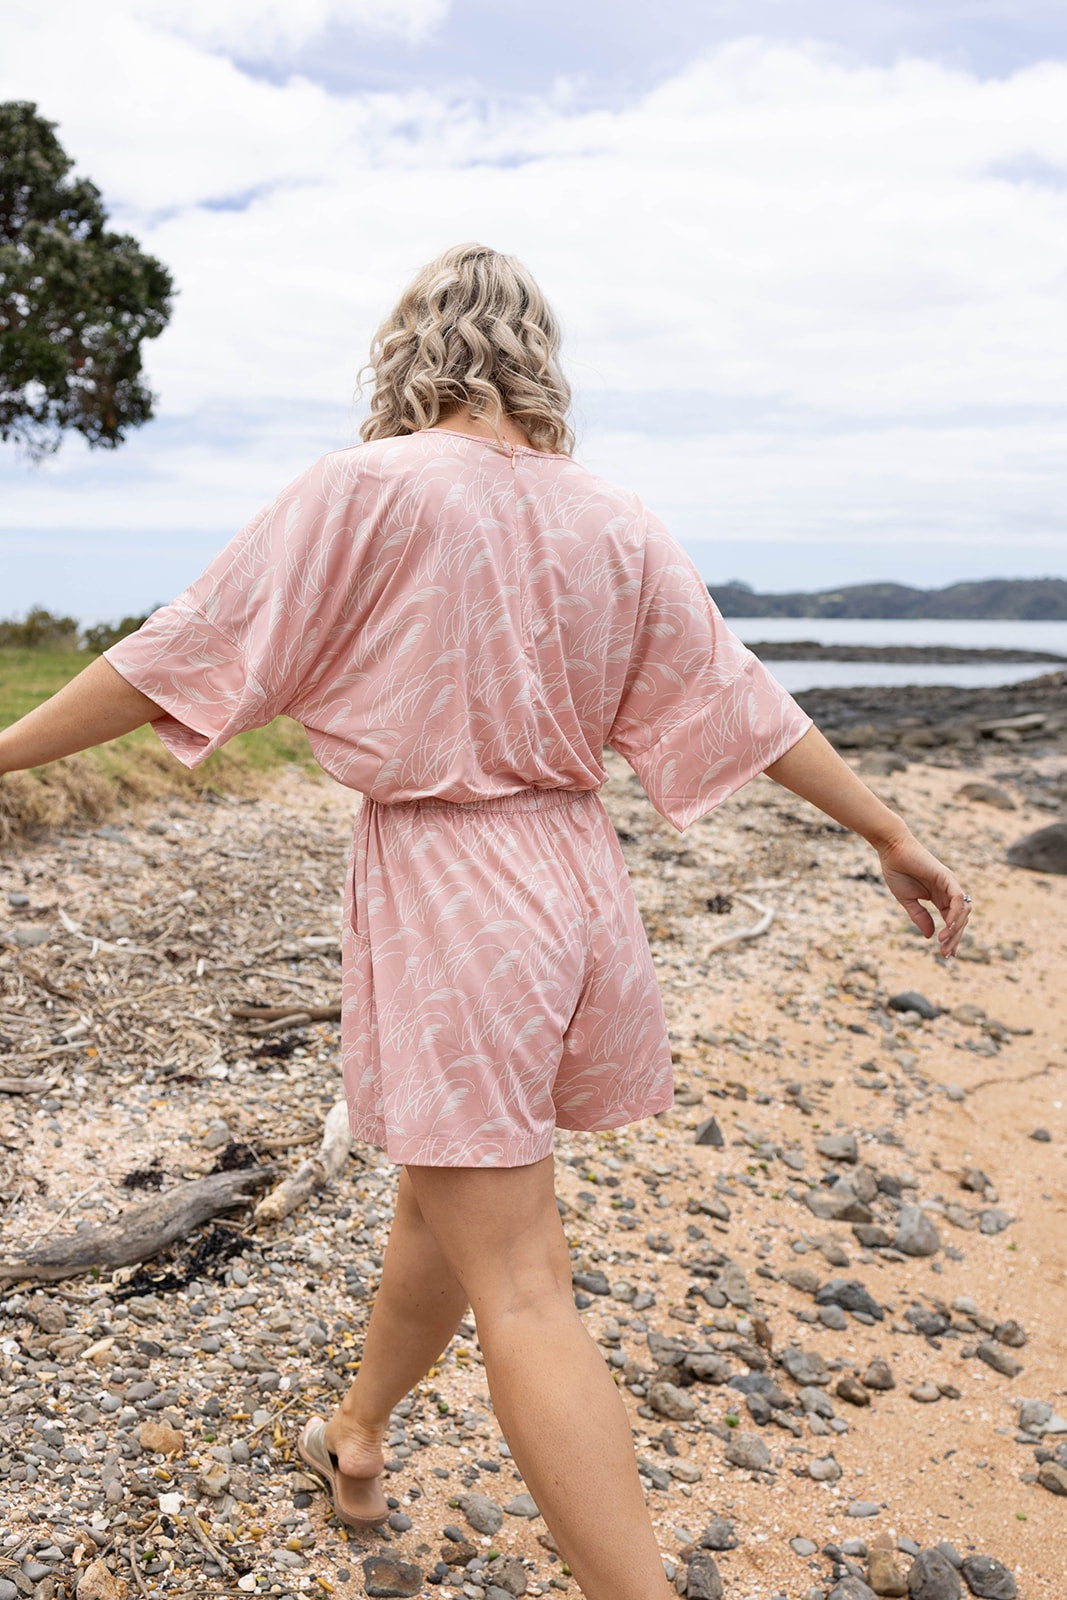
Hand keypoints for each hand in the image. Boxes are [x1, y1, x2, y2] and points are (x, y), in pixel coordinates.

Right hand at [876, 828, 971, 958]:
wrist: (891, 850)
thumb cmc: (897, 871)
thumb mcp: (907, 900)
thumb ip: (920, 917)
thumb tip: (929, 936)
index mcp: (940, 897)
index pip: (951, 921)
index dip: (952, 938)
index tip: (946, 955)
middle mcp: (949, 892)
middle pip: (960, 919)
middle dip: (954, 938)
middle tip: (945, 954)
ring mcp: (950, 884)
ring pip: (963, 911)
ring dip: (956, 929)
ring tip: (944, 942)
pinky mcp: (947, 878)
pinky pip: (958, 899)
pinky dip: (956, 914)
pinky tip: (948, 927)